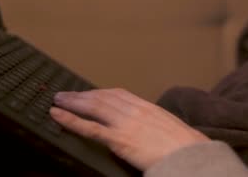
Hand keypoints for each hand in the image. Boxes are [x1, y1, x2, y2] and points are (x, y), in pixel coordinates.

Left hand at [50, 88, 210, 170]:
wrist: (190, 155)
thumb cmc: (186, 146)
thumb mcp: (171, 128)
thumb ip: (156, 125)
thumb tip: (150, 131)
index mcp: (148, 107)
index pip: (120, 94)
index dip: (101, 93)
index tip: (90, 93)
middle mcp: (135, 110)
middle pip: (103, 98)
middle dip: (82, 95)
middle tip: (65, 94)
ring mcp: (126, 123)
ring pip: (94, 107)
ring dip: (73, 102)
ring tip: (58, 101)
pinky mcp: (119, 139)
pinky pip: (90, 128)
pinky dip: (71, 120)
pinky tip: (57, 116)